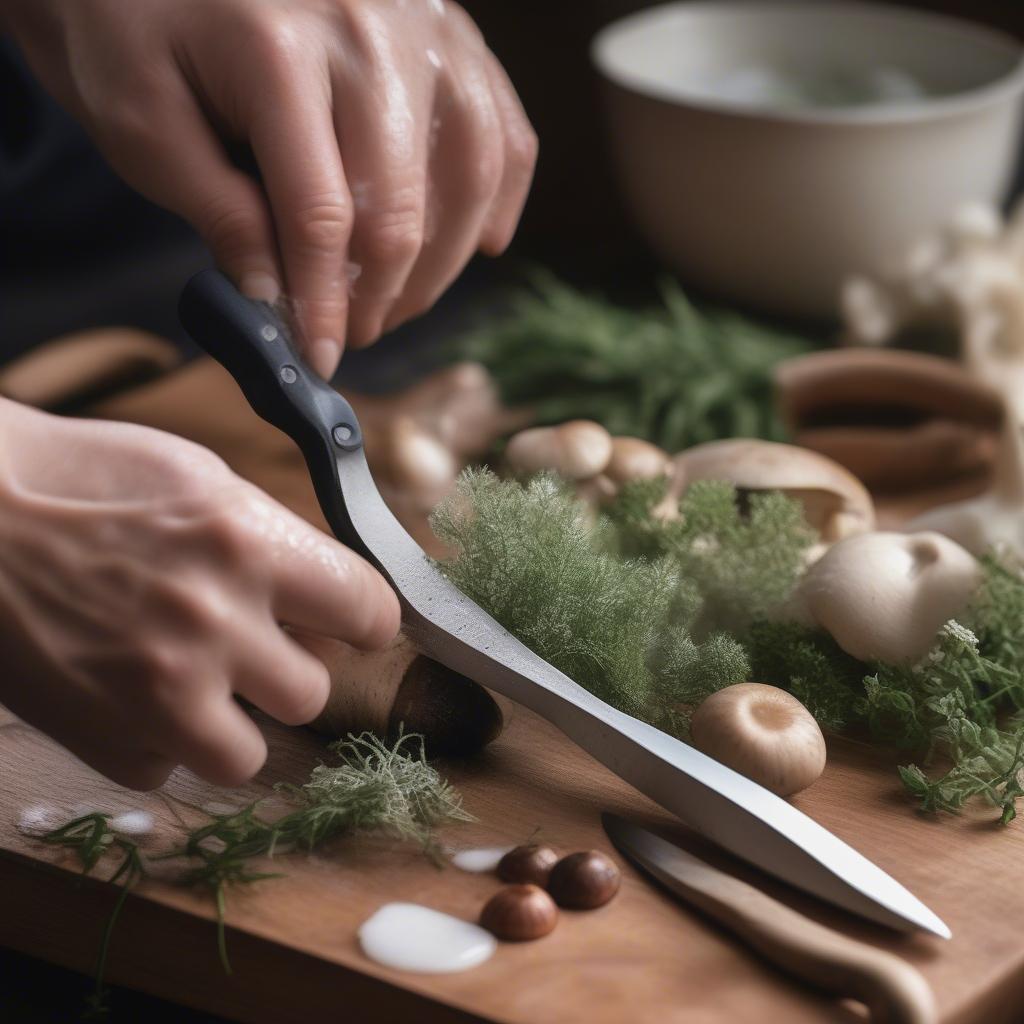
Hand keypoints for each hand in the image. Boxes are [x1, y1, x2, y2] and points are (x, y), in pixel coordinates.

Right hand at [0, 399, 399, 788]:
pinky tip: (126, 691)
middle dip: (286, 670)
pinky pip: (167, 766)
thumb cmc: (78, 480)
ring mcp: (159, 694)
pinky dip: (156, 739)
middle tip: (248, 645)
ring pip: (251, 754)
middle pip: (312, 692)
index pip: (368, 611)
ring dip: (231, 722)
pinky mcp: (106, 741)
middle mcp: (213, 623)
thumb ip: (273, 540)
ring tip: (193, 680)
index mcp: (247, 543)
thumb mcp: (199, 479)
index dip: (363, 621)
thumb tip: (323, 593)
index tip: (351, 626)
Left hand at [4, 0, 536, 375]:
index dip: (324, 303)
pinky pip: (506, 134)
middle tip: (352, 334)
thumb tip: (281, 303)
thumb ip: (218, 214)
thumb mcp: (140, 124)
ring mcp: (424, 25)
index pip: (320, 215)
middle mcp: (367, 26)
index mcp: (276, 49)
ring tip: (399, 302)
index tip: (320, 357)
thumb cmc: (131, 26)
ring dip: (440, 264)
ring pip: (470, 176)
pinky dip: (498, 201)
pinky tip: (478, 244)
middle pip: (400, 206)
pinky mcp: (454, 33)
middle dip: (378, 295)